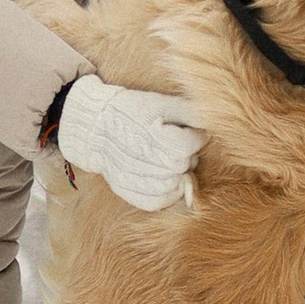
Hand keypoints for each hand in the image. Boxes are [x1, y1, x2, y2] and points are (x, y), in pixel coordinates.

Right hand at [54, 74, 205, 210]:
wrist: (94, 125)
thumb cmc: (130, 110)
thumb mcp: (158, 101)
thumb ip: (186, 111)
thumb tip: (210, 122)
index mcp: (150, 134)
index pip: (188, 145)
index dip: (196, 137)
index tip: (192, 131)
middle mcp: (141, 158)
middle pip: (181, 166)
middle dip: (187, 155)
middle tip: (181, 145)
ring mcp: (132, 177)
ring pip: (172, 186)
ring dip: (178, 174)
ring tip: (172, 160)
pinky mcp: (126, 190)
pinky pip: (155, 202)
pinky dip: (166, 194)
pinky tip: (165, 179)